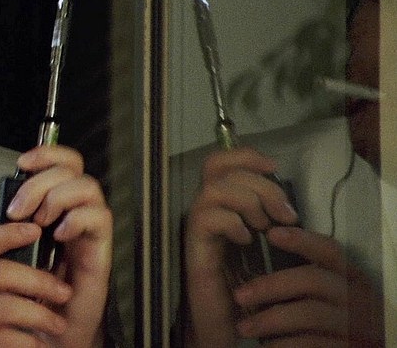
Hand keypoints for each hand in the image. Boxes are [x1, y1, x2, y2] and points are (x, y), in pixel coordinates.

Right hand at [0, 223, 74, 346]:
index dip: (9, 232)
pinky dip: (26, 343)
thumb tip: (11, 258)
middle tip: (62, 290)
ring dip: (40, 317)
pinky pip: (3, 342)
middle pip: (1, 274)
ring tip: (57, 323)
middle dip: (39, 281)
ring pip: (8, 310)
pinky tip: (37, 345)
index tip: (35, 229)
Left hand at [6, 144, 112, 346]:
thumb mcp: (15, 247)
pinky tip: (59, 234)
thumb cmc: (32, 290)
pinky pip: (100, 218)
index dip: (46, 153)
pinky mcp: (99, 250)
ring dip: (58, 198)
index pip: (61, 164)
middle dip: (42, 180)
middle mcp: (75, 213)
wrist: (48, 330)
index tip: (22, 162)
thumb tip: (6, 198)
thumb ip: (16, 220)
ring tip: (41, 221)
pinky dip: (76, 219)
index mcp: (55, 207)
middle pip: (73, 168)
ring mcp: (89, 230)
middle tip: (21, 207)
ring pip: (88, 187)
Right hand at [184, 147, 297, 345]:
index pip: (220, 161)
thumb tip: (283, 198)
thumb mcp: (265, 244)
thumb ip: (267, 218)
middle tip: (283, 213)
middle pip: (218, 168)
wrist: (227, 323)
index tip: (274, 167)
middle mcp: (204, 211)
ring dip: (247, 201)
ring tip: (263, 226)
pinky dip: (233, 223)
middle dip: (259, 183)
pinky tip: (246, 241)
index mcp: (221, 206)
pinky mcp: (194, 248)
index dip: (245, 155)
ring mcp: (196, 228)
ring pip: (214, 189)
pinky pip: (207, 218)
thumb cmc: (248, 285)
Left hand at [231, 227, 383, 346]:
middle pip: (313, 280)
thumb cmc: (330, 320)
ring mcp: (355, 326)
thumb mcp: (327, 295)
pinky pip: (312, 343)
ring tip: (242, 328)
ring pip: (310, 314)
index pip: (330, 251)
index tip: (271, 234)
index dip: (302, 240)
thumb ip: (303, 276)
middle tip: (239, 295)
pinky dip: (284, 344)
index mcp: (351, 278)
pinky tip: (266, 346)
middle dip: (271, 285)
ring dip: (270, 320)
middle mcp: (357, 298)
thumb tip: (263, 251)